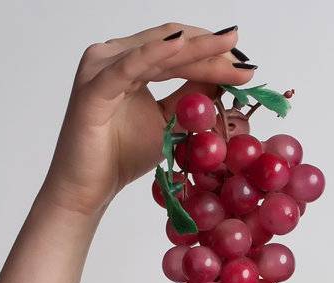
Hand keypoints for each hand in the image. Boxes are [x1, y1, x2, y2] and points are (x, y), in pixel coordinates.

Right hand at [39, 21, 255, 217]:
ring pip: (157, 51)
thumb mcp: (167, 124)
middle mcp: (114, 55)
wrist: (88, 188)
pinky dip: (156, 54)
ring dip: (196, 49)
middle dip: (211, 49)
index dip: (211, 53)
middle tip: (245, 56)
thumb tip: (222, 82)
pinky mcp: (95, 87)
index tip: (246, 65)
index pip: (177, 50)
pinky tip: (182, 45)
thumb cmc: (121, 156)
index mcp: (130, 61)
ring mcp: (102, 67)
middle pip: (170, 43)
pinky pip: (131, 67)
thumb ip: (189, 99)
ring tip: (228, 48)